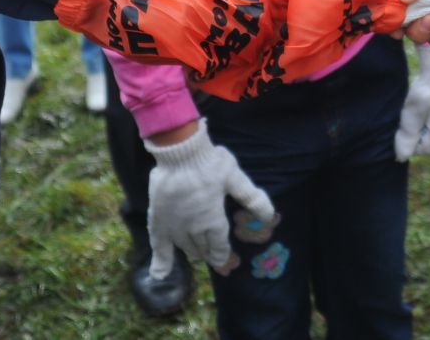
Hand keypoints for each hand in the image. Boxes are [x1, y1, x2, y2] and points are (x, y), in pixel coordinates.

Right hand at [144, 120, 278, 279]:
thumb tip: (270, 216)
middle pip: (204, 250)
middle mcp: (194, 229)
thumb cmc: (210, 163)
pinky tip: (160, 275)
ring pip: (187, 249)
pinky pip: (159, 247)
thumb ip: (252, 198)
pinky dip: (161, 262)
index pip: (220, 247)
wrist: (179, 152)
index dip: (226, 257)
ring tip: (201, 256)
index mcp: (213, 221)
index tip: (231, 263)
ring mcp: (175, 228)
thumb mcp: (235, 178)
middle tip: (220, 262)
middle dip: (213, 257)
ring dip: (196, 254)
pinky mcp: (159, 222)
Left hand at [394, 44, 429, 159]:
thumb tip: (401, 158)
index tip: (403, 127)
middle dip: (419, 131)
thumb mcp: (411, 118)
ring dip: (425, 119)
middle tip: (408, 116)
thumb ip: (406, 138)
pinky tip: (425, 98)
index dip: (411, 141)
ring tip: (416, 106)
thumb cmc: (426, 94)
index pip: (424, 149)